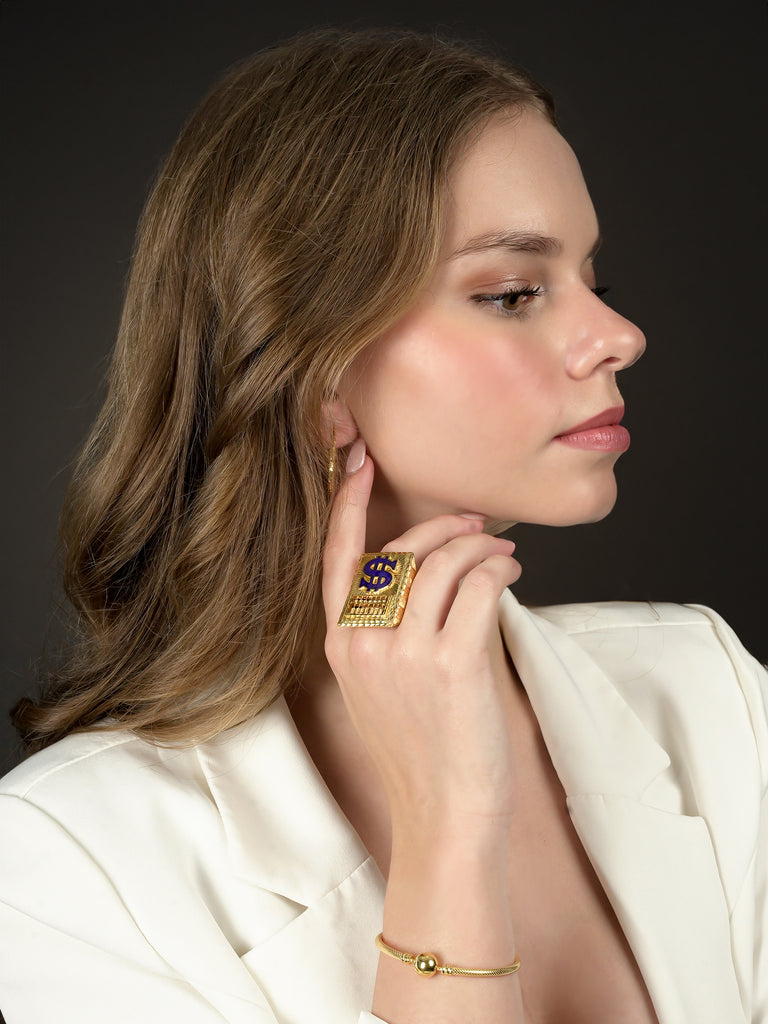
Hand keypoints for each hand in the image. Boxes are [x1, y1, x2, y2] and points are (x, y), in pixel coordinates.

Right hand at [322, 446, 522, 836]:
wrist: (442, 815)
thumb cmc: (421, 753)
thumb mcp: (379, 688)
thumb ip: (387, 630)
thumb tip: (433, 571)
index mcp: (341, 646)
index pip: (336, 557)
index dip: (346, 505)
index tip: (359, 463)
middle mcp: (364, 643)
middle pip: (402, 550)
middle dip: (444, 525)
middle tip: (476, 524)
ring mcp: (404, 653)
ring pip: (445, 561)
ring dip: (481, 545)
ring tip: (502, 553)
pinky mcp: (451, 662)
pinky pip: (478, 586)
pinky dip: (499, 569)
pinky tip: (509, 572)